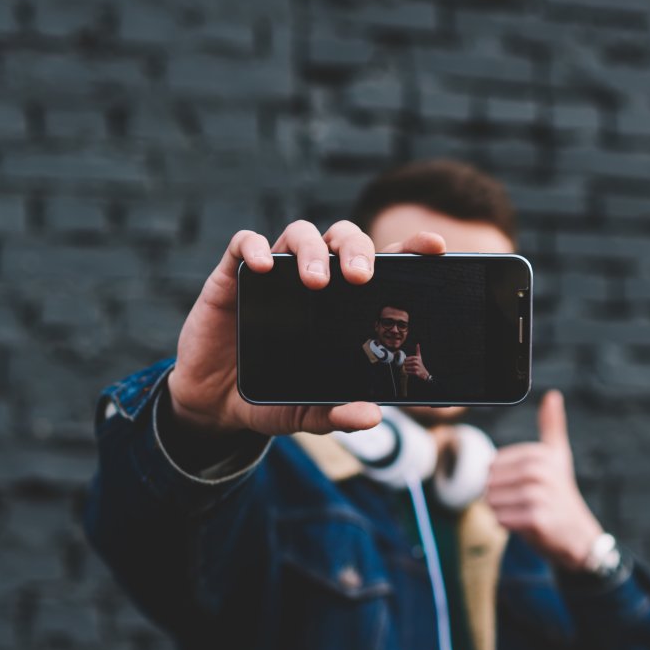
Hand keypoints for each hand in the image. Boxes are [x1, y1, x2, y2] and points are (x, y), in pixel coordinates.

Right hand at [168, 221, 447, 436]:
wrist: (214, 403)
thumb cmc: (271, 397)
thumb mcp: (306, 413)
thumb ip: (337, 415)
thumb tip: (372, 416)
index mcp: (343, 305)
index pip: (383, 266)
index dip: (410, 248)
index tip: (435, 245)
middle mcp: (313, 280)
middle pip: (344, 239)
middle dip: (358, 249)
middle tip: (361, 277)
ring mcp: (274, 275)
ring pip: (300, 233)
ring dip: (313, 250)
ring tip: (316, 281)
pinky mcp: (233, 276)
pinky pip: (244, 244)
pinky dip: (255, 247)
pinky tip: (263, 267)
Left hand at [402, 345, 431, 381]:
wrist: (424, 373)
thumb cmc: (420, 364)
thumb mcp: (419, 357)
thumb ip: (418, 350)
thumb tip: (418, 344)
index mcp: (417, 358)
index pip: (409, 358)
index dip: (406, 360)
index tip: (404, 361)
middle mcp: (418, 363)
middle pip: (408, 363)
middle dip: (405, 364)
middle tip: (403, 365)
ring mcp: (417, 368)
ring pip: (408, 367)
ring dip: (405, 368)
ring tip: (404, 368)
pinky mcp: (416, 373)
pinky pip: (409, 372)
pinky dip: (407, 372)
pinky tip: (406, 372)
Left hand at [486, 390, 604, 570]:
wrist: (578, 535)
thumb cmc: (562, 494)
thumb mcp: (558, 456)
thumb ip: (552, 426)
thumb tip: (553, 395)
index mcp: (540, 454)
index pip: (493, 465)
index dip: (501, 480)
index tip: (523, 486)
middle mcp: (540, 472)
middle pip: (489, 483)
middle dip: (499, 497)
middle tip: (522, 503)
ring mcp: (538, 495)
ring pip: (492, 501)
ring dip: (501, 511)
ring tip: (524, 512)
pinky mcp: (535, 519)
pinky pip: (501, 519)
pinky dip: (507, 525)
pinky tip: (525, 525)